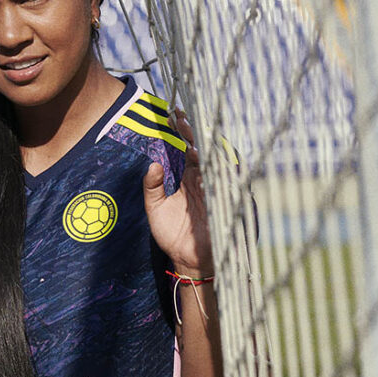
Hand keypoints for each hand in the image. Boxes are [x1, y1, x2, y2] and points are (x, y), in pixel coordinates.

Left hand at [142, 109, 213, 276]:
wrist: (189, 260)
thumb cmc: (173, 235)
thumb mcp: (156, 208)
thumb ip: (152, 186)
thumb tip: (153, 163)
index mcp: (189, 178)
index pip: (186, 149)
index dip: (181, 133)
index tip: (172, 115)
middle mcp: (204, 180)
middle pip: (201, 150)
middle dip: (192, 134)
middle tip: (181, 118)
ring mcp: (215, 190)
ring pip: (214, 162)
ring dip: (204, 150)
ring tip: (191, 140)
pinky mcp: (224, 203)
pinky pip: (225, 184)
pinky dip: (218, 174)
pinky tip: (207, 166)